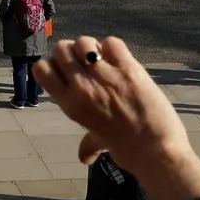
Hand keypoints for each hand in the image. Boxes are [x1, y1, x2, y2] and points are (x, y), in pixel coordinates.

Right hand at [32, 35, 199, 199]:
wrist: (157, 150)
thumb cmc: (128, 150)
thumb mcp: (100, 142)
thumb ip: (89, 144)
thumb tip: (84, 157)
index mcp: (70, 104)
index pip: (41, 69)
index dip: (53, 65)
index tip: (66, 72)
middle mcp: (82, 87)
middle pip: (60, 49)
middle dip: (70, 52)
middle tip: (85, 63)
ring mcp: (105, 76)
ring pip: (83, 41)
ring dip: (91, 47)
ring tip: (102, 59)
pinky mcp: (129, 69)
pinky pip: (111, 42)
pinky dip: (113, 47)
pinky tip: (120, 59)